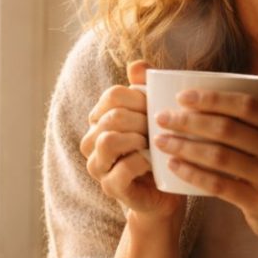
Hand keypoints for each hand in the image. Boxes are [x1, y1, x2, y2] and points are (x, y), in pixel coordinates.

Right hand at [80, 60, 184, 220]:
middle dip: (142, 119)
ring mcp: (98, 166)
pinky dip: (143, 162)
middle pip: (112, 116)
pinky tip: (155, 162)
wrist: (166, 193)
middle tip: (160, 128)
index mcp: (100, 120)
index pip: (112, 95)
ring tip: (153, 142)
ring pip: (108, 140)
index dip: (139, 97)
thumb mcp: (156, 116)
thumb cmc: (160, 150)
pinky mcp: (110, 187)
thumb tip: (137, 64)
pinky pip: (123, 167)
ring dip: (137, 138)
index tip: (157, 107)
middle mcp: (91, 141)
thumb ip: (145, 89)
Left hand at [154, 79, 257, 243]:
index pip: (245, 105)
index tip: (181, 97)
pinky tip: (173, 166)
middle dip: (188, 121)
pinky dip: (193, 174)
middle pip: (226, 129)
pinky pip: (219, 185)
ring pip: (218, 157)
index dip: (211, 99)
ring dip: (184, 147)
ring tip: (160, 140)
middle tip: (162, 118)